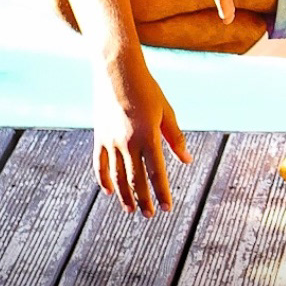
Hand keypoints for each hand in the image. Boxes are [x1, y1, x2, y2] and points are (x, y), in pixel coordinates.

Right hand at [93, 65, 191, 217]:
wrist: (117, 71)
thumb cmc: (147, 89)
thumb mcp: (166, 111)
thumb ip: (175, 137)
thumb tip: (187, 160)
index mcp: (148, 136)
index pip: (157, 173)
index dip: (162, 193)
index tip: (167, 208)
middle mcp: (128, 142)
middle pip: (136, 179)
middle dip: (144, 199)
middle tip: (150, 215)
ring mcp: (111, 141)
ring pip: (118, 176)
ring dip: (125, 195)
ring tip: (131, 210)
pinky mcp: (99, 136)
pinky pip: (100, 164)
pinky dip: (104, 179)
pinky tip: (108, 191)